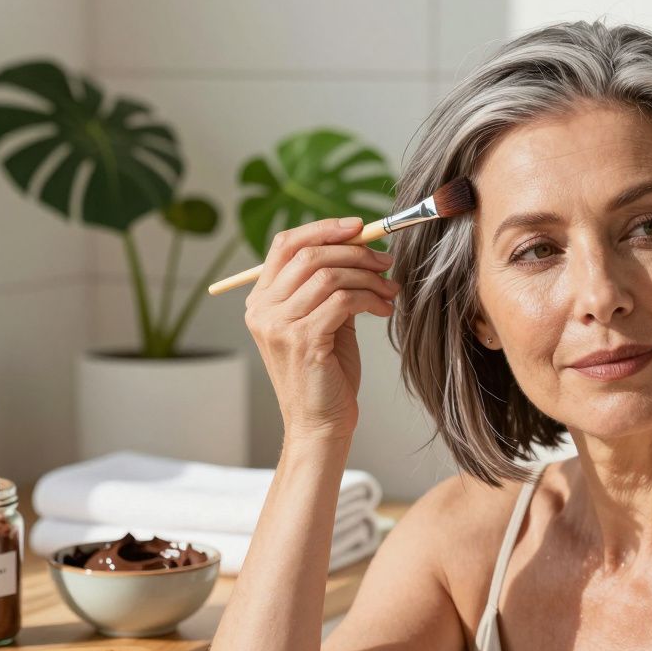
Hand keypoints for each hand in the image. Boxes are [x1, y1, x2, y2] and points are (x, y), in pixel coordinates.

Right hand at [243, 217, 397, 442]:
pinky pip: (342, 300)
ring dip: (368, 277)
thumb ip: (330, 286)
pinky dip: (369, 298)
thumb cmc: (325, 374)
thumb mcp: (323, 321)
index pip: (286, 245)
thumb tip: (361, 248)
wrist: (320, 423)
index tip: (358, 227)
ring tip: (390, 289)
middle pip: (310, 255)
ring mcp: (279, 325)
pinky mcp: (303, 340)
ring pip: (328, 275)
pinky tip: (383, 309)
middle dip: (355, 252)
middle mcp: (263, 309)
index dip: (323, 229)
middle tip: (386, 261)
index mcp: (261, 300)